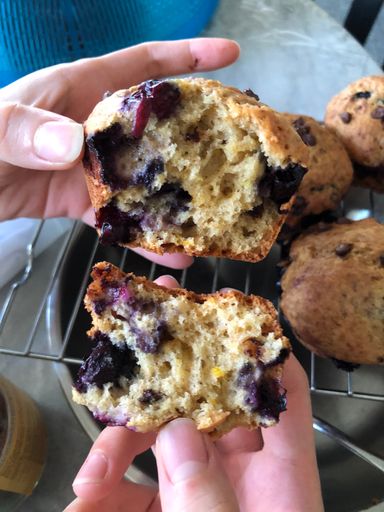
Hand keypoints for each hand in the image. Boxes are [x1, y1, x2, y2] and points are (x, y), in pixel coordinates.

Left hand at [0, 38, 238, 267]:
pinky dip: (143, 233)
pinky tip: (168, 250)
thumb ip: (26, 128)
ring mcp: (94, 165)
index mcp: (81, 89)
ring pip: (146, 177)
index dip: (188, 58)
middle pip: (158, 126)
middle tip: (237, 152)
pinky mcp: (83, 200)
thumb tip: (74, 143)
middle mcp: (97, 125)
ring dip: (177, 198)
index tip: (230, 58)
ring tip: (212, 221)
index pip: (143, 64)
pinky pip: (121, 215)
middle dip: (198, 134)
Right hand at [65, 277, 323, 511]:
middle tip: (136, 351)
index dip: (263, 351)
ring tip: (87, 477)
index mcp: (282, 483)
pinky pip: (138, 489)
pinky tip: (83, 502)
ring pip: (164, 445)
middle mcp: (245, 478)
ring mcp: (207, 493)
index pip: (285, 400)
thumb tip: (178, 432)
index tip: (233, 312)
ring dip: (119, 452)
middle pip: (210, 406)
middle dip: (165, 385)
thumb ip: (207, 496)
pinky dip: (108, 491)